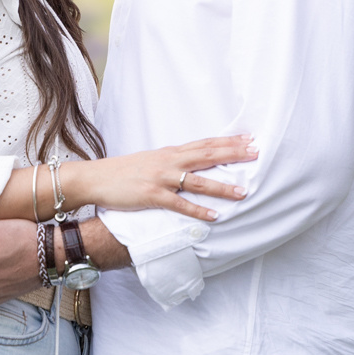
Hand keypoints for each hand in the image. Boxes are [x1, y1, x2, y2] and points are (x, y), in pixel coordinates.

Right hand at [80, 134, 256, 220]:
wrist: (96, 178)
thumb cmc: (124, 171)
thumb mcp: (152, 160)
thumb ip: (173, 161)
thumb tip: (193, 162)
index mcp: (170, 152)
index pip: (205, 143)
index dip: (228, 141)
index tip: (249, 138)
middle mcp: (169, 161)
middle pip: (207, 156)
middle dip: (233, 155)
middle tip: (257, 154)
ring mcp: (161, 178)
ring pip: (197, 181)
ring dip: (221, 187)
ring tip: (243, 191)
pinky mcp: (152, 196)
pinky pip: (179, 204)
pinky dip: (197, 210)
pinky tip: (213, 216)